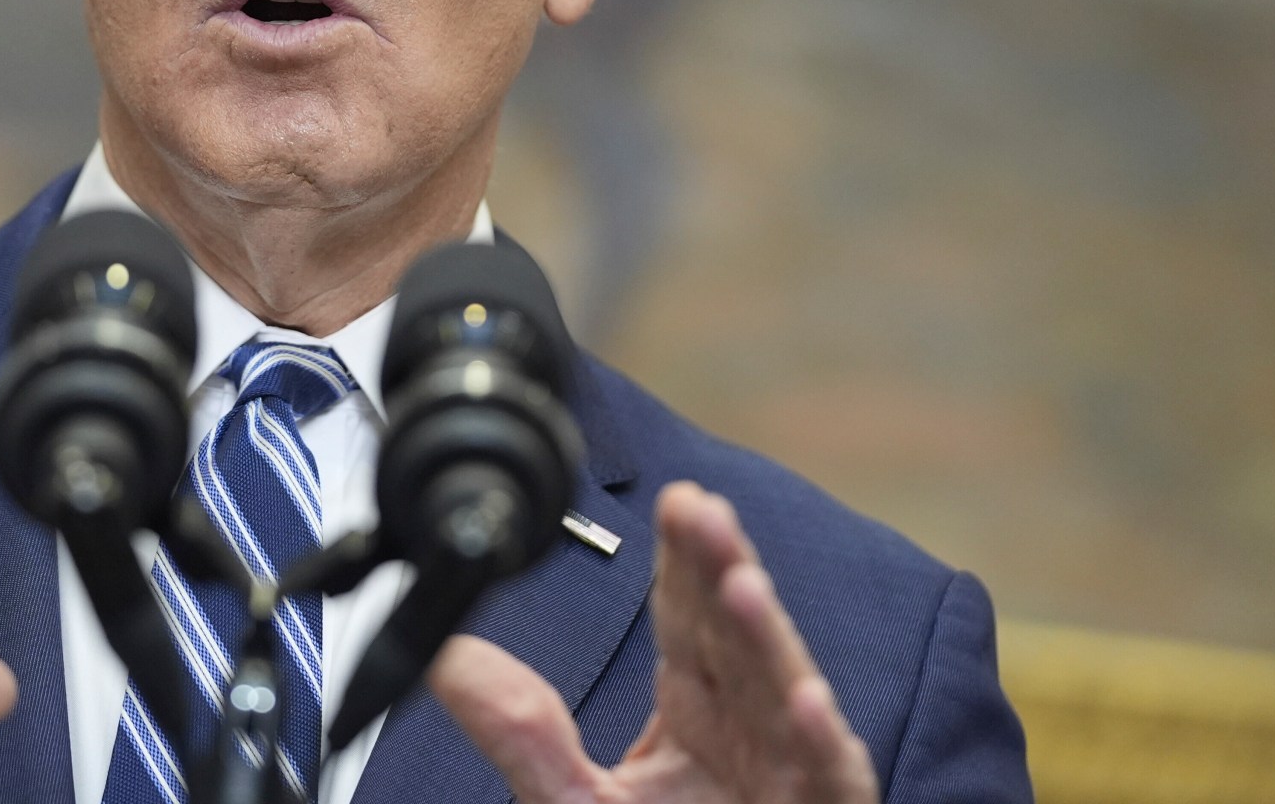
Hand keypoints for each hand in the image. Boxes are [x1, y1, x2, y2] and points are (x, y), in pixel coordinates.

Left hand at [429, 481, 876, 803]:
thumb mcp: (578, 800)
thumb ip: (521, 733)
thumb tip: (447, 660)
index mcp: (698, 711)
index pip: (689, 619)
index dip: (682, 559)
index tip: (675, 501)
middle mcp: (749, 727)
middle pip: (734, 633)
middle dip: (719, 567)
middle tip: (699, 509)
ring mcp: (791, 769)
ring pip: (782, 690)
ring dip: (766, 636)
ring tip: (741, 583)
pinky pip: (826, 773)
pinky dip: (817, 738)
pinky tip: (804, 700)